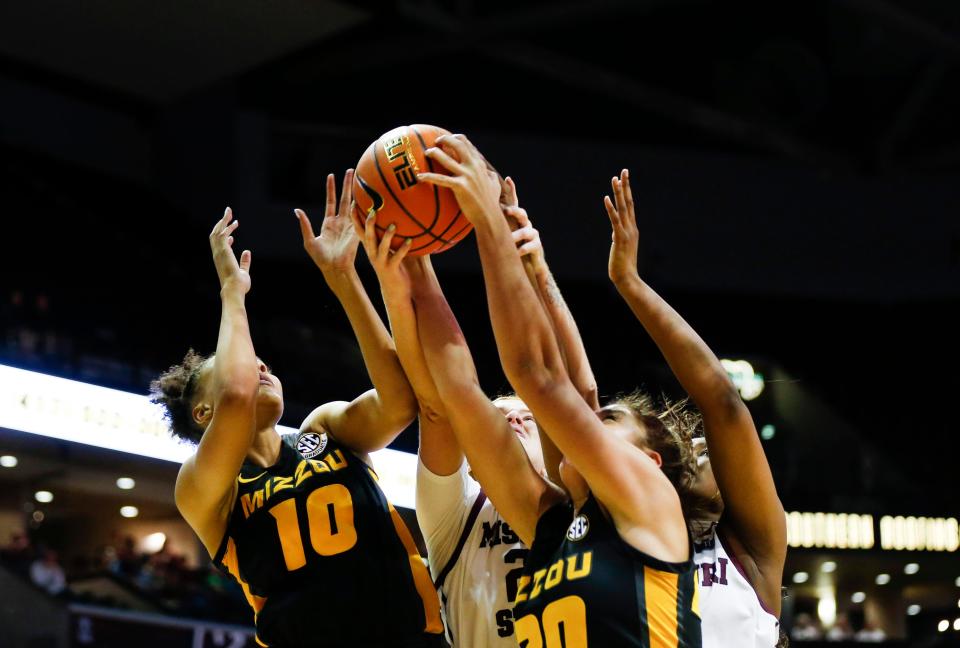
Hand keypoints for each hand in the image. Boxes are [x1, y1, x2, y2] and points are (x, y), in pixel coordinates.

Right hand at [209, 207, 251, 295]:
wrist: (234, 289)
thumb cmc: (239, 285)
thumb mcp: (244, 271)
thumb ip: (245, 261)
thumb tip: (247, 251)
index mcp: (221, 260)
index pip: (220, 246)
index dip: (225, 238)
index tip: (232, 235)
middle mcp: (217, 254)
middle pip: (215, 235)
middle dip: (221, 223)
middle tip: (227, 214)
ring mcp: (219, 252)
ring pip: (217, 232)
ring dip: (223, 221)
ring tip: (229, 212)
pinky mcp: (223, 250)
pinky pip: (222, 234)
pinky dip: (227, 226)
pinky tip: (235, 222)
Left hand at [296, 170, 357, 278]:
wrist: (335, 268)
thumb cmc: (321, 258)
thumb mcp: (309, 241)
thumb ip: (305, 225)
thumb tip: (297, 210)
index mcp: (328, 223)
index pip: (331, 201)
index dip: (331, 189)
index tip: (331, 176)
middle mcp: (340, 222)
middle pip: (345, 199)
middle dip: (347, 184)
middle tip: (351, 171)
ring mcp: (350, 225)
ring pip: (354, 204)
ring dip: (356, 192)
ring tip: (360, 179)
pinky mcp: (357, 231)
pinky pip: (360, 216)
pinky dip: (362, 206)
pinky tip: (366, 195)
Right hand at [356, 208, 413, 300]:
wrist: (394, 290)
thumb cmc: (394, 266)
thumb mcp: (390, 250)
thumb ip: (392, 235)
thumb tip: (400, 216)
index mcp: (371, 248)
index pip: (359, 231)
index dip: (355, 218)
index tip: (355, 202)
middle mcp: (373, 254)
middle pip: (368, 237)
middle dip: (369, 223)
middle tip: (373, 210)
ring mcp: (381, 262)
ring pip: (382, 247)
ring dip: (387, 236)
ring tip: (393, 225)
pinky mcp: (391, 269)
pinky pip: (397, 257)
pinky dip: (403, 249)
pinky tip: (411, 241)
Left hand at [417, 135, 501, 225]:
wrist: (489, 216)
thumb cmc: (491, 202)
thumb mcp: (494, 184)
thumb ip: (490, 175)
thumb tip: (488, 173)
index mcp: (479, 164)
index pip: (467, 144)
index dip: (456, 138)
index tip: (448, 138)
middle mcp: (473, 167)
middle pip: (458, 145)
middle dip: (445, 139)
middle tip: (436, 141)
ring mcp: (467, 176)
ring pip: (447, 159)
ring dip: (435, 153)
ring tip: (427, 152)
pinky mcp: (460, 187)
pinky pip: (441, 179)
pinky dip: (429, 177)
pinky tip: (419, 176)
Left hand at [500, 176, 546, 275]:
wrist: (527, 264)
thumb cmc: (511, 248)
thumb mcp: (501, 236)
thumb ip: (492, 225)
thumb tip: (472, 214)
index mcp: (516, 220)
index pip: (514, 203)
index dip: (512, 191)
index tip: (508, 179)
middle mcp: (526, 224)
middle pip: (522, 213)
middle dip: (515, 210)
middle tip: (507, 210)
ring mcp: (533, 235)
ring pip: (527, 230)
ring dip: (517, 234)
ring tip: (511, 239)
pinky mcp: (537, 246)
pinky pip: (532, 245)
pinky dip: (524, 248)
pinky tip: (517, 252)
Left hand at [604, 169, 638, 285]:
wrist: (626, 278)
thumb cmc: (623, 265)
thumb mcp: (621, 247)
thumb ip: (619, 237)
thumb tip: (615, 232)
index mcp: (632, 229)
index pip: (630, 206)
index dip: (627, 191)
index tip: (624, 178)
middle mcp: (631, 227)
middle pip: (629, 202)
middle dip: (626, 186)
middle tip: (624, 170)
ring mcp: (626, 232)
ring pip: (622, 208)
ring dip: (618, 193)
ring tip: (615, 179)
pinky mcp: (619, 238)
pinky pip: (614, 220)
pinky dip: (610, 209)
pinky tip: (606, 198)